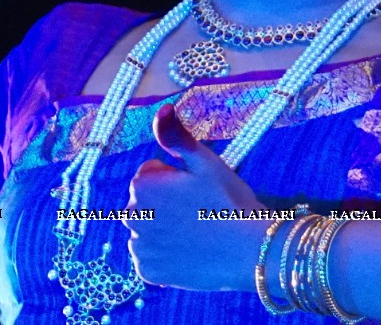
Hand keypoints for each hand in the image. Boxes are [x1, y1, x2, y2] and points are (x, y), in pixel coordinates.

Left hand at [122, 103, 265, 291]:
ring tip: (198, 233)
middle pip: (146, 202)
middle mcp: (130, 216)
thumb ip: (176, 136)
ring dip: (164, 229)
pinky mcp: (148, 272)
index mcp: (142, 184)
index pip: (151, 173)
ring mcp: (139, 247)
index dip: (177, 178)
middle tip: (201, 210)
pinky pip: (152, 257)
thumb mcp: (205, 161)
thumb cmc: (229, 201)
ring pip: (148, 229)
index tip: (198, 189)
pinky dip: (166, 256)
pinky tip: (190, 253)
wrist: (250, 251)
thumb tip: (162, 108)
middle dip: (166, 203)